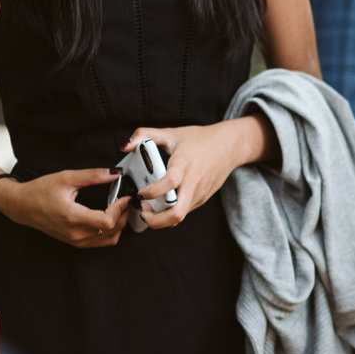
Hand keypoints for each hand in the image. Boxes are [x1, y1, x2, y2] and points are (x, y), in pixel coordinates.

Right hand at [0, 168, 130, 247]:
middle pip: (112, 231)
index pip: (107, 221)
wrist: (22, 206)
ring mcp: (76, 241)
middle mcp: (76, 234)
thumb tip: (115, 173)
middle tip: (126, 200)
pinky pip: (101, 242)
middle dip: (123, 215)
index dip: (121, 209)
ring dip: (119, 225)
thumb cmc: (41, 190)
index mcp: (73, 217)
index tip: (125, 196)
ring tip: (120, 208)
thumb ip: (93, 175)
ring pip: (109, 239)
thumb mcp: (67, 178)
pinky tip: (110, 216)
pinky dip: (110, 231)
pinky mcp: (76, 242)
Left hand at [123, 119, 263, 229]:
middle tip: (142, 211)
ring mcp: (199, 195)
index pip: (168, 185)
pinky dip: (170, 211)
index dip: (151, 193)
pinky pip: (184, 211)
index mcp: (184, 166)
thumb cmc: (200, 139)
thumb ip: (144, 134)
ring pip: (179, 217)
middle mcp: (193, 184)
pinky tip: (162, 202)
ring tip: (148, 207)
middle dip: (155, 221)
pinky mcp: (202, 199)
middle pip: (176, 215)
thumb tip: (124, 146)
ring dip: (161, 218)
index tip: (140, 192)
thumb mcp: (171, 133)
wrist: (230, 146)